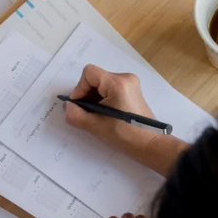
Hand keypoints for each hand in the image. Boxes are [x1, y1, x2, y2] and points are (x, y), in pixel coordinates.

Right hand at [63, 64, 190, 176]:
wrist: (148, 144)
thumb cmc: (124, 135)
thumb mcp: (95, 126)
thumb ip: (75, 115)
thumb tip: (69, 106)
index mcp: (118, 83)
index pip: (89, 73)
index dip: (80, 89)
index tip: (79, 105)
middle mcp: (126, 78)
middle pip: (96, 78)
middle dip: (87, 95)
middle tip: (87, 113)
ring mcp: (131, 83)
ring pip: (102, 84)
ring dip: (95, 98)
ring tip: (97, 115)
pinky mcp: (132, 90)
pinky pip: (111, 89)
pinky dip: (104, 99)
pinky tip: (106, 114)